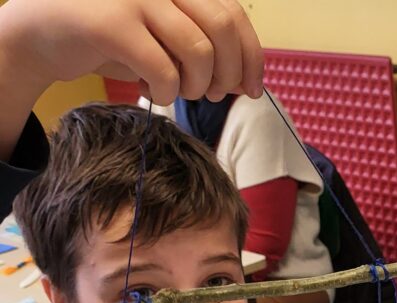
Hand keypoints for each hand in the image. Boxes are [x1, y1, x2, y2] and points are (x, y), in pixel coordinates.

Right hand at [0, 0, 263, 104]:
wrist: (42, 32)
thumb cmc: (113, 36)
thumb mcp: (165, 34)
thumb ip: (205, 44)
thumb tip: (248, 79)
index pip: (233, 12)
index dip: (251, 56)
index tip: (252, 89)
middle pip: (223, 28)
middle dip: (229, 72)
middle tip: (214, 94)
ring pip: (199, 50)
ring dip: (197, 85)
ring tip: (180, 91)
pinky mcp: (112, 23)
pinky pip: (165, 70)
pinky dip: (168, 92)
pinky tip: (154, 92)